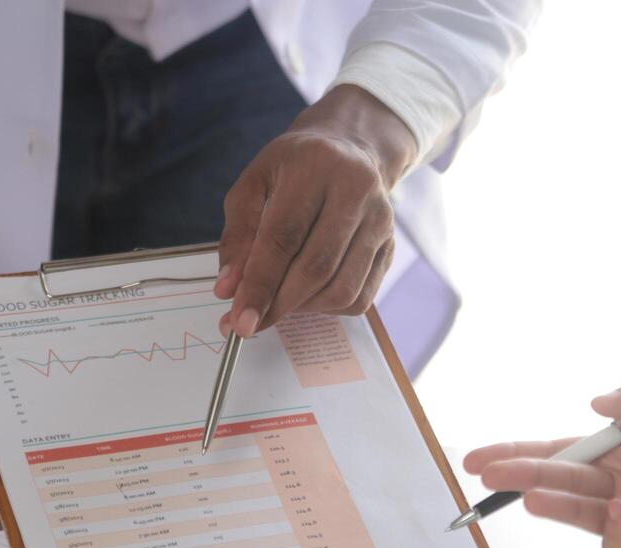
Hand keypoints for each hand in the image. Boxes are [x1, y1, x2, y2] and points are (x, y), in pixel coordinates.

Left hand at [214, 84, 416, 336]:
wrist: (349, 150)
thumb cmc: (293, 170)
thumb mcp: (254, 184)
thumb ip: (237, 235)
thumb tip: (229, 291)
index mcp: (315, 166)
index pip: (283, 237)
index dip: (259, 285)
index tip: (238, 322)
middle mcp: (357, 190)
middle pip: (316, 268)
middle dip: (278, 306)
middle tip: (250, 324)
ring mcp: (380, 221)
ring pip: (341, 289)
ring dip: (302, 309)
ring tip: (278, 303)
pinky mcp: (391, 246)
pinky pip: (360, 298)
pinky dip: (327, 308)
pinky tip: (307, 296)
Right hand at [464, 377, 620, 547]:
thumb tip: (596, 402)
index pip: (560, 449)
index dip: (517, 452)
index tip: (478, 457)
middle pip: (560, 481)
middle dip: (520, 476)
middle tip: (487, 476)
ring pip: (582, 515)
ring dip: (554, 504)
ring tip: (530, 497)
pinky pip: (620, 547)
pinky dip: (613, 531)